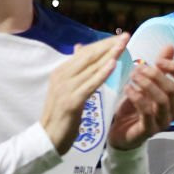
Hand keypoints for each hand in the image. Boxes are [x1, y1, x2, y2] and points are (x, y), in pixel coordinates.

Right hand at [40, 34, 128, 153]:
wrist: (48, 138)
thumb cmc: (61, 115)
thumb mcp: (68, 89)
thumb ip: (76, 70)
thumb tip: (80, 48)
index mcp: (62, 72)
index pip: (86, 53)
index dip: (103, 44)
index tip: (120, 37)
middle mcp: (62, 75)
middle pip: (89, 56)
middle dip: (108, 45)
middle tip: (126, 36)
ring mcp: (65, 88)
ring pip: (90, 68)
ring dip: (108, 55)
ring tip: (123, 45)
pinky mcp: (71, 101)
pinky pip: (89, 85)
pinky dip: (101, 74)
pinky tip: (113, 65)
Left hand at [106, 45, 173, 151]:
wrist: (120, 131)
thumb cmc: (135, 106)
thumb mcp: (147, 82)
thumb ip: (159, 66)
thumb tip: (171, 46)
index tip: (158, 60)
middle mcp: (173, 110)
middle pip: (172, 89)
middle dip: (155, 75)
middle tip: (138, 68)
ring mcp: (163, 122)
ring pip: (162, 100)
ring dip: (146, 84)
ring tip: (132, 76)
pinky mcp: (150, 130)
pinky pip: (146, 111)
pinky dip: (137, 97)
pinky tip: (128, 89)